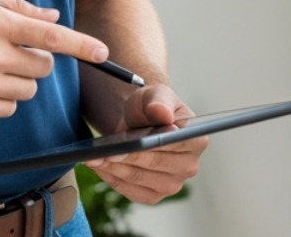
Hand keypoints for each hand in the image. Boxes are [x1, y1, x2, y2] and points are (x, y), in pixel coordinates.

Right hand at [0, 0, 108, 118]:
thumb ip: (21, 9)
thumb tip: (55, 18)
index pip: (50, 37)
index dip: (81, 45)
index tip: (102, 52)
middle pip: (44, 67)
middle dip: (39, 59)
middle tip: (16, 49)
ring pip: (29, 89)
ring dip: (21, 78)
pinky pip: (9, 107)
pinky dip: (4, 96)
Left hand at [85, 84, 206, 203]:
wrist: (140, 123)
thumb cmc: (151, 108)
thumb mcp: (154, 95)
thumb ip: (159, 101)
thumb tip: (163, 113)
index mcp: (197, 140)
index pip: (174, 144)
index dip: (150, 144)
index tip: (127, 144)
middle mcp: (189, 167)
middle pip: (154, 163)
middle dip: (126, 156)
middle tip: (101, 152)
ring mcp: (172, 184)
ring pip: (139, 178)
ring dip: (114, 168)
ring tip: (94, 157)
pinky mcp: (153, 196)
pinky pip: (130, 190)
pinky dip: (112, 178)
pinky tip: (99, 165)